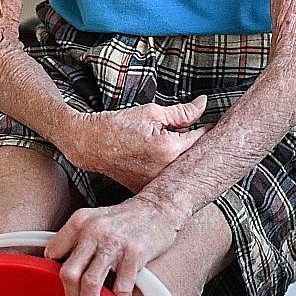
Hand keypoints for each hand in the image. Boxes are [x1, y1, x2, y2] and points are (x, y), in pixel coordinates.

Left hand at [44, 195, 183, 295]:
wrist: (158, 207)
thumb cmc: (125, 219)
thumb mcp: (95, 219)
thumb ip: (78, 241)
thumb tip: (65, 272)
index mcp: (79, 222)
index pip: (54, 253)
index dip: (55, 275)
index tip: (63, 289)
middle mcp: (93, 231)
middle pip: (69, 273)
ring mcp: (114, 243)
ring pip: (90, 284)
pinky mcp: (134, 254)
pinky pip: (121, 288)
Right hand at [63, 96, 208, 192]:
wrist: (90, 144)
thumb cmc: (118, 126)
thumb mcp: (152, 112)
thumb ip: (183, 112)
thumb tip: (203, 104)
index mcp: (170, 150)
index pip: (202, 139)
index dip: (205, 128)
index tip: (206, 124)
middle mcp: (166, 172)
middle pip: (194, 157)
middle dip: (193, 143)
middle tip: (183, 132)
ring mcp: (156, 185)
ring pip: (181, 169)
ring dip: (180, 157)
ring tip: (164, 145)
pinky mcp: (148, 191)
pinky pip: (167, 179)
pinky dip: (167, 168)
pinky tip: (155, 158)